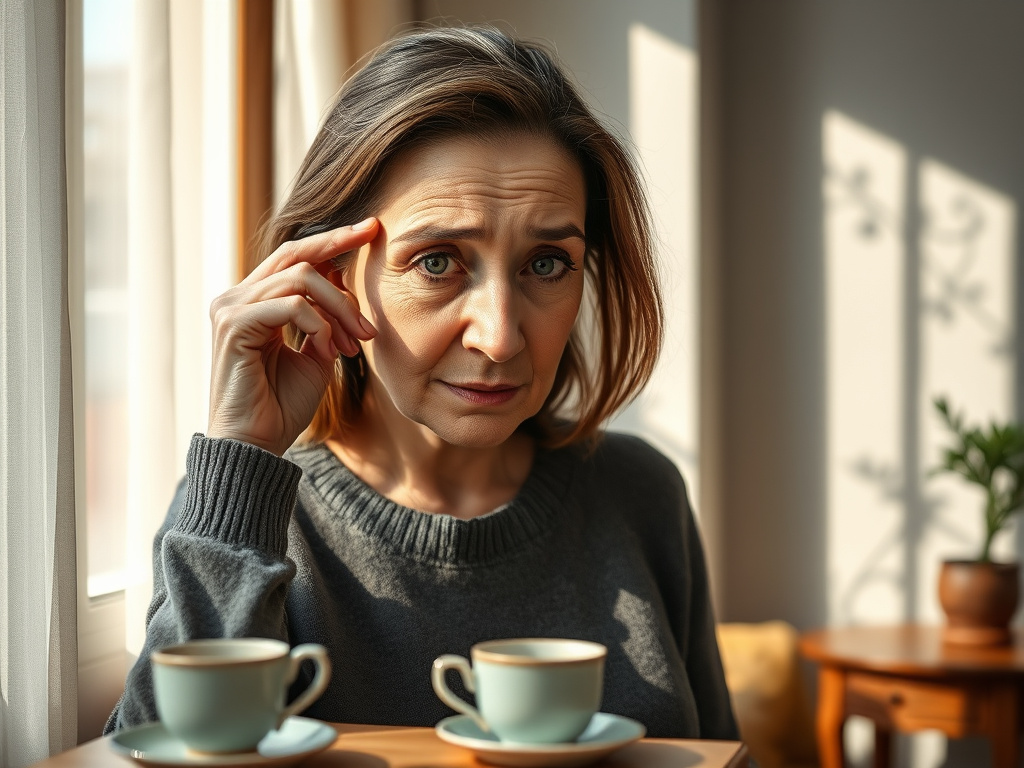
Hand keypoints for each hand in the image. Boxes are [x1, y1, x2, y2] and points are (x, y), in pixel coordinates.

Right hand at [207, 218, 378, 455]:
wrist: (256, 446)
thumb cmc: (282, 407)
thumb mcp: (315, 355)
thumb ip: (325, 321)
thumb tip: (342, 284)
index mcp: (254, 303)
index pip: (293, 258)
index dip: (331, 241)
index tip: (370, 229)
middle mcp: (236, 299)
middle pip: (294, 253)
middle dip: (338, 242)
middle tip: (373, 235)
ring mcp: (231, 309)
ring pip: (300, 278)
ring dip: (340, 307)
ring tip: (357, 340)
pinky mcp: (233, 326)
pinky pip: (291, 305)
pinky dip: (320, 323)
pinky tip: (332, 350)